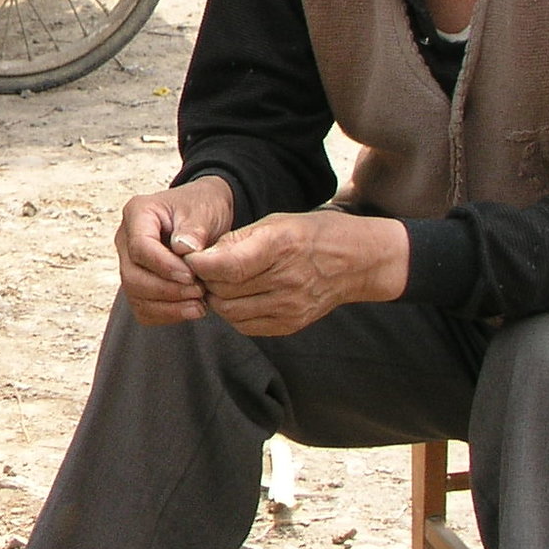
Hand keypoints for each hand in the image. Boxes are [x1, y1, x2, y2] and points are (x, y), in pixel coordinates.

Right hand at [115, 176, 236, 323]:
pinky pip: (143, 308)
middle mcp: (125, 239)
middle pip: (132, 275)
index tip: (192, 276)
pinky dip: (166, 314)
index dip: (164, 266)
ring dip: (168, 306)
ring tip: (200, 305)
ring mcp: (128, 262)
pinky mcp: (138, 283)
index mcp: (137, 213)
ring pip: (135, 294)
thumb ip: (194, 229)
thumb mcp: (204, 210)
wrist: (206, 216)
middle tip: (199, 292)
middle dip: (166, 290)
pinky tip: (191, 309)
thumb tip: (182, 249)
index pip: (140, 247)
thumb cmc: (203, 208)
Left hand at [184, 209, 408, 338]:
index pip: (225, 267)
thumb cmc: (311, 234)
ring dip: (217, 299)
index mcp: (280, 247)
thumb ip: (236, 240)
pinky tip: (239, 297)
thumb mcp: (275, 222)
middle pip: (223, 290)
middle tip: (203, 270)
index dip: (200, 265)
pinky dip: (234, 313)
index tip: (191, 258)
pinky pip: (246, 326)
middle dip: (204, 281)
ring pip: (230, 312)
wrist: (357, 261)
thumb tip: (198, 256)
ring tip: (220, 283)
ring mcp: (290, 306)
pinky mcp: (291, 324)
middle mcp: (286, 280)